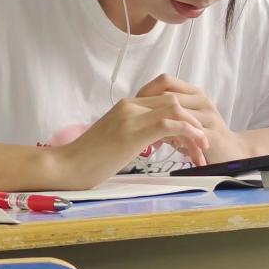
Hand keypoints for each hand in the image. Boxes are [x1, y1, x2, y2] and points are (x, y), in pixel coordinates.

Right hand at [51, 94, 208, 188]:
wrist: (65, 167)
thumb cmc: (88, 160)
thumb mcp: (116, 140)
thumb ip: (136, 133)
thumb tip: (155, 140)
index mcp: (127, 106)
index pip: (164, 101)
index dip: (183, 117)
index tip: (193, 137)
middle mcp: (130, 105)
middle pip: (173, 102)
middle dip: (193, 122)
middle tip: (203, 143)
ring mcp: (132, 116)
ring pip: (175, 110)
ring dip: (194, 128)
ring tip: (203, 147)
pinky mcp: (134, 132)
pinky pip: (170, 124)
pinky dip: (188, 133)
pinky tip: (196, 145)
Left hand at [136, 74, 251, 164]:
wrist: (230, 152)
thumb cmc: (202, 136)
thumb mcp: (182, 120)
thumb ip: (165, 112)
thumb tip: (138, 109)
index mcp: (194, 93)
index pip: (165, 81)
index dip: (146, 92)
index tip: (134, 108)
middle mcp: (202, 100)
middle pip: (169, 97)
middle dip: (151, 112)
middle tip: (138, 126)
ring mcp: (209, 116)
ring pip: (177, 114)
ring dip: (161, 128)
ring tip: (150, 142)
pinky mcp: (212, 134)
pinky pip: (187, 134)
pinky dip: (173, 141)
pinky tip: (165, 149)